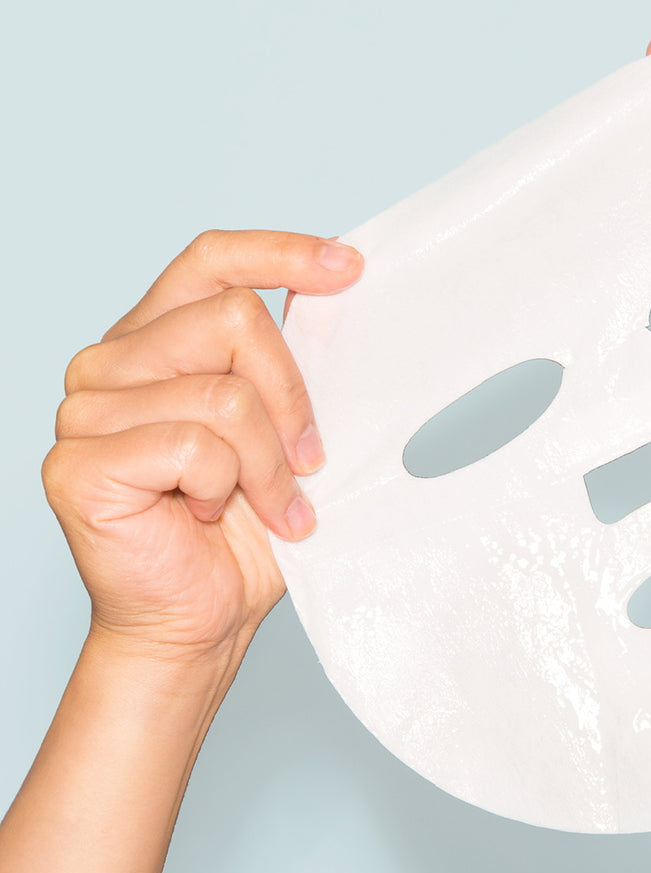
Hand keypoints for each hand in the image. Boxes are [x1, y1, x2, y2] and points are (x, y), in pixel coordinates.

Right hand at [42, 230, 362, 661]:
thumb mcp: (287, 434)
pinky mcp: (79, 463)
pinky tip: (208, 517)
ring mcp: (85, 410)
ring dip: (268, 465)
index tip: (350, 267)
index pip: (211, 261)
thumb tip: (343, 299)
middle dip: (295, 401)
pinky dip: (227, 489)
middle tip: (308, 464)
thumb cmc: (243, 532)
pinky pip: (194, 447)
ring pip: (225, 395)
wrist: (202, 618)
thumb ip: (296, 369)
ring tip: (268, 507)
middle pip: (237, 321)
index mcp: (156, 341)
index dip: (281, 254)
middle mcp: (110, 363)